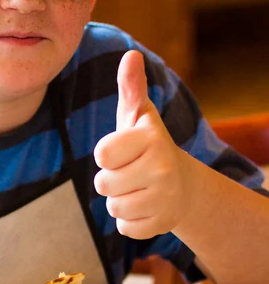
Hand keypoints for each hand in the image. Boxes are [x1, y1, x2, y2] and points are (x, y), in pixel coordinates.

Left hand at [94, 50, 191, 239]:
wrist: (182, 184)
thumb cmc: (148, 146)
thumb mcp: (139, 117)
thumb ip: (131, 88)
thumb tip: (130, 55)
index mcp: (151, 138)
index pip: (101, 154)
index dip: (107, 155)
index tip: (123, 151)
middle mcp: (161, 167)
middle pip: (103, 184)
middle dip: (110, 180)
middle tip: (130, 173)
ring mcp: (164, 198)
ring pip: (113, 207)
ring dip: (118, 201)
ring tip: (137, 189)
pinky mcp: (162, 223)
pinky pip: (124, 228)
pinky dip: (129, 221)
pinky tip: (144, 206)